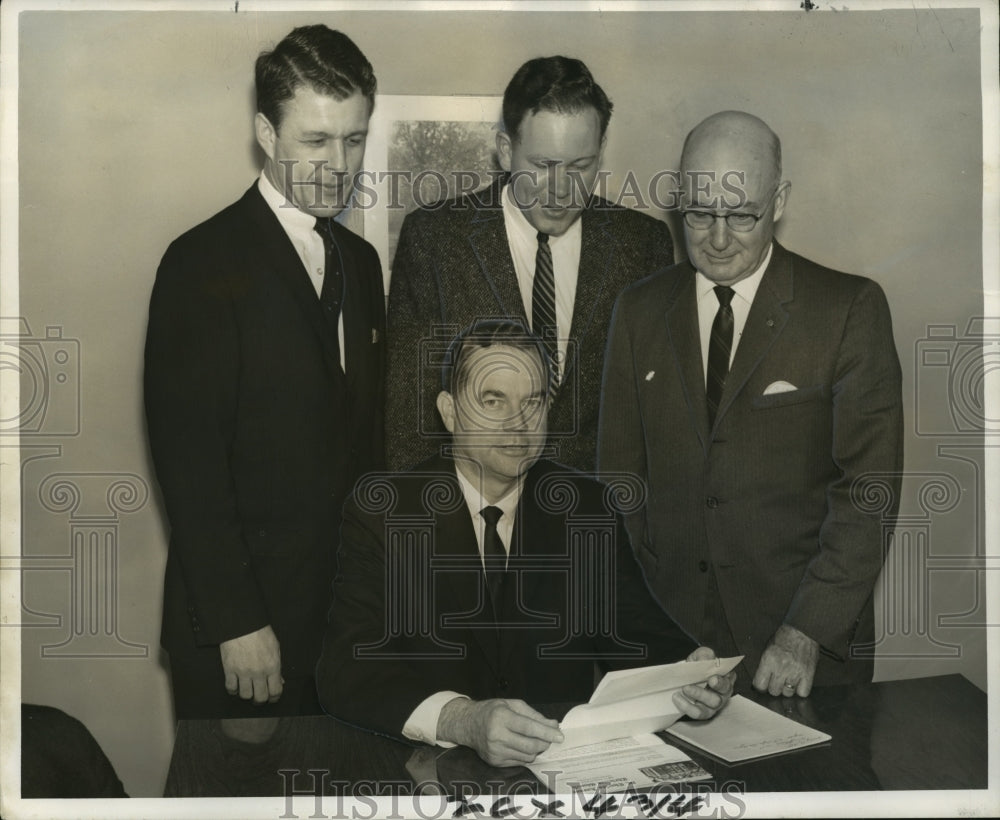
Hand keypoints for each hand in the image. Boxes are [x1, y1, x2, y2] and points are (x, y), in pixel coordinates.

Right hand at [219, 625, 282, 703]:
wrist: (242, 624)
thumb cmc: (260, 633)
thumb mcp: (275, 648)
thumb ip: (277, 666)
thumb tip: (280, 680)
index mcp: (272, 666)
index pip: (275, 691)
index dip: (274, 698)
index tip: (272, 698)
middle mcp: (258, 672)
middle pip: (260, 697)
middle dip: (260, 700)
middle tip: (259, 697)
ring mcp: (243, 672)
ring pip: (245, 695)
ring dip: (247, 695)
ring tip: (247, 690)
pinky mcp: (229, 669)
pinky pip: (231, 688)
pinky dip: (233, 690)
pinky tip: (236, 685)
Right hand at [437, 698, 563, 767]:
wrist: (467, 724)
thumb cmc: (492, 711)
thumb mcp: (512, 705)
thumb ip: (534, 715)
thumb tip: (553, 725)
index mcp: (501, 717)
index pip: (529, 728)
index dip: (546, 732)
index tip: (560, 736)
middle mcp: (497, 735)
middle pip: (530, 745)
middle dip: (545, 743)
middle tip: (549, 738)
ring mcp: (495, 751)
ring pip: (527, 756)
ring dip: (536, 749)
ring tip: (533, 740)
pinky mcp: (495, 762)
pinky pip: (519, 762)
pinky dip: (525, 755)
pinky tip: (520, 746)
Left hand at [672, 645, 734, 719]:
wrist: (690, 673)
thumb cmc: (700, 664)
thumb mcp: (703, 655)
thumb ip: (705, 655)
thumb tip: (704, 661)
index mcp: (726, 679)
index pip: (727, 683)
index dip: (720, 683)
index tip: (711, 679)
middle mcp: (722, 695)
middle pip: (717, 699)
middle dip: (702, 694)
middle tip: (687, 687)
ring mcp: (713, 706)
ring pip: (706, 710)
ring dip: (692, 702)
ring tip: (682, 690)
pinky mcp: (703, 712)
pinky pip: (696, 713)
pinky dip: (686, 706)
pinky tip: (677, 698)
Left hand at [753, 624, 818, 696]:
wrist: (802, 630)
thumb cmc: (784, 638)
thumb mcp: (767, 648)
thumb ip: (764, 665)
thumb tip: (760, 680)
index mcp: (768, 660)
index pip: (760, 685)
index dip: (760, 686)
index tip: (763, 685)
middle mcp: (781, 668)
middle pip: (774, 691)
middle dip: (774, 687)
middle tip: (777, 680)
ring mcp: (795, 673)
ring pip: (788, 693)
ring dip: (787, 689)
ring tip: (788, 680)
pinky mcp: (808, 674)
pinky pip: (803, 693)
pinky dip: (800, 690)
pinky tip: (798, 683)